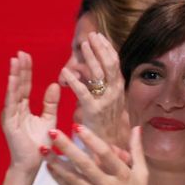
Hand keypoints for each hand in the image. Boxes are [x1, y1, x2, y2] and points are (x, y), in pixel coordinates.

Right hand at [1, 51, 59, 172]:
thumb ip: (50, 103)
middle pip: (18, 85)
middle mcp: (15, 110)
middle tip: (21, 52)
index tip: (26, 55)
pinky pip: (12, 104)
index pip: (25, 86)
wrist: (33, 164)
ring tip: (15, 60)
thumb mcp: (49, 119)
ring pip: (13, 92)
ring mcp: (11, 116)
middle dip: (20, 69)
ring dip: (15, 76)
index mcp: (24, 108)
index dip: (26, 71)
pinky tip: (14, 79)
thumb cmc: (40, 144)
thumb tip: (54, 84)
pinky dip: (13, 91)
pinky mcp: (10, 123)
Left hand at [45, 125, 150, 184]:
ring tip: (43, 149)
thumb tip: (136, 128)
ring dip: (57, 163)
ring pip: (73, 178)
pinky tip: (49, 168)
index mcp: (124, 175)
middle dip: (68, 147)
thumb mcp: (142, 174)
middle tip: (53, 132)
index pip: (106, 154)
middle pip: (85, 164)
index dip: (91, 140)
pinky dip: (59, 179)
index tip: (78, 127)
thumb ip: (137, 150)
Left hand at [60, 32, 129, 148]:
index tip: (99, 37)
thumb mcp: (107, 103)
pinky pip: (83, 92)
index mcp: (119, 90)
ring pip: (99, 74)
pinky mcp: (93, 111)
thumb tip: (92, 72)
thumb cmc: (105, 126)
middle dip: (100, 48)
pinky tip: (65, 71)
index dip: (107, 49)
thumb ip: (100, 88)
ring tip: (82, 44)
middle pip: (109, 64)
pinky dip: (74, 81)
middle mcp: (116, 92)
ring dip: (91, 57)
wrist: (108, 149)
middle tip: (91, 34)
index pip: (115, 64)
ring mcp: (106, 101)